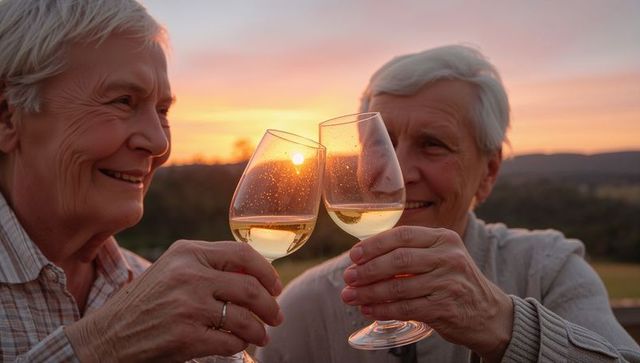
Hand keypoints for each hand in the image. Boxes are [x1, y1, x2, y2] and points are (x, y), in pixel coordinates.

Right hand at [66, 240, 282, 361]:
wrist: (107, 336)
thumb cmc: (145, 303)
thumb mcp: (172, 270)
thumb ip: (207, 266)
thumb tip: (255, 276)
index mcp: (187, 253)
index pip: (241, 254)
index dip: (266, 271)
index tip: (275, 286)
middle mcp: (188, 275)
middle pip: (249, 287)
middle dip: (270, 305)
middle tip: (276, 316)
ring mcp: (187, 305)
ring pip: (244, 317)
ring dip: (260, 330)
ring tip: (262, 335)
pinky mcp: (186, 336)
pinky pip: (230, 341)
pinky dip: (240, 345)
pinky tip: (239, 345)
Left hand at [340, 226, 512, 361]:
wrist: (489, 314)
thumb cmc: (454, 282)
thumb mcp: (441, 257)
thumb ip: (411, 252)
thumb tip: (364, 259)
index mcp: (444, 238)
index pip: (403, 235)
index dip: (374, 245)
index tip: (354, 255)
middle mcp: (448, 257)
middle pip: (398, 260)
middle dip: (367, 270)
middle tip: (348, 277)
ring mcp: (448, 283)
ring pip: (399, 287)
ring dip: (369, 293)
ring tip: (350, 296)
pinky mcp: (444, 308)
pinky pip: (405, 308)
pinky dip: (383, 309)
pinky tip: (369, 309)